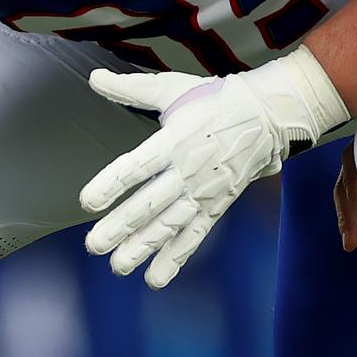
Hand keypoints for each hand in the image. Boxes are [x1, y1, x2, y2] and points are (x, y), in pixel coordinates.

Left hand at [82, 47, 348, 287]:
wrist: (269, 116)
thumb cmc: (216, 100)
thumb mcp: (173, 88)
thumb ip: (130, 88)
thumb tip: (93, 78)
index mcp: (173, 140)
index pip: (136, 166)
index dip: (111, 184)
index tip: (88, 202)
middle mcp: (187, 171)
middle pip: (149, 203)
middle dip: (120, 227)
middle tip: (94, 245)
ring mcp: (203, 192)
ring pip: (169, 225)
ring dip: (143, 247)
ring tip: (118, 266)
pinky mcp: (217, 206)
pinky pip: (194, 235)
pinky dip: (176, 257)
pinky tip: (156, 277)